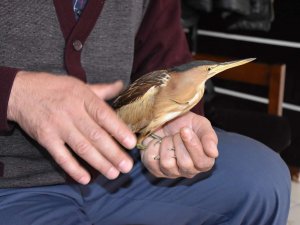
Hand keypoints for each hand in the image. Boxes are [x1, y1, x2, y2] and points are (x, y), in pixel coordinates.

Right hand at [8, 71, 135, 183]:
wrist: (21, 92)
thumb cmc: (56, 88)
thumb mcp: (80, 85)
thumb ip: (102, 89)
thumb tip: (121, 85)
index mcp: (83, 98)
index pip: (104, 115)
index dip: (119, 130)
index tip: (131, 143)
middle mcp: (72, 112)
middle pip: (95, 135)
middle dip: (113, 152)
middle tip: (127, 166)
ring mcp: (58, 126)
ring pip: (81, 147)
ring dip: (99, 162)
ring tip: (113, 173)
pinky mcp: (45, 138)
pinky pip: (60, 156)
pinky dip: (73, 168)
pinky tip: (85, 178)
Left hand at [141, 112, 217, 177]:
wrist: (166, 119)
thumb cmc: (186, 124)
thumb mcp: (201, 125)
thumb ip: (209, 137)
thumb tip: (214, 153)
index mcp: (204, 162)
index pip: (202, 162)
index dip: (193, 146)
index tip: (185, 130)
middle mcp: (189, 171)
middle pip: (185, 164)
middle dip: (178, 142)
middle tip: (177, 133)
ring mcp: (171, 172)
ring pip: (167, 164)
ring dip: (166, 144)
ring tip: (168, 138)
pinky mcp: (155, 170)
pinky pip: (151, 161)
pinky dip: (153, 146)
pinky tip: (157, 142)